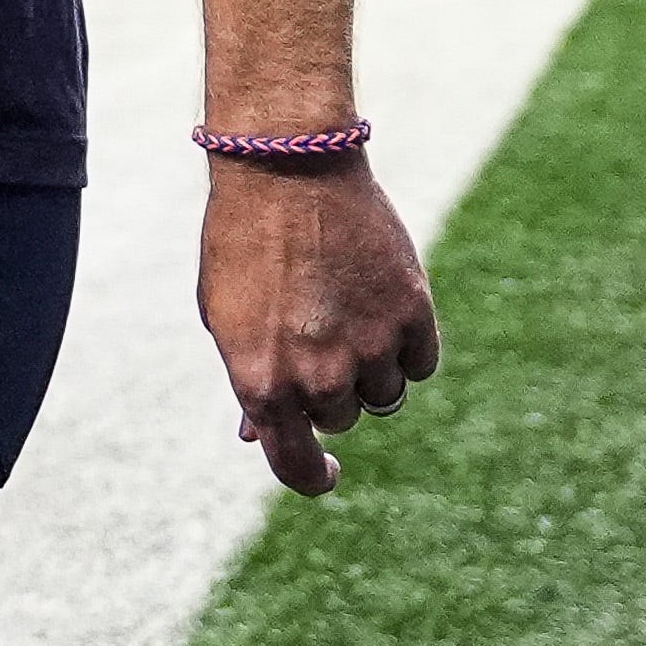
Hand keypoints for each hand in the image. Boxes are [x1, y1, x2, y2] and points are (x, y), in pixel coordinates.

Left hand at [198, 153, 439, 494]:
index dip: (313, 477)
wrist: (285, 168)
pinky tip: (379, 305)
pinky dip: (405, 346)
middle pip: (341, 418)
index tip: (326, 472)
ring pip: (384, 395)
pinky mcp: (412, 315)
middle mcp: (318, 377)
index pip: (296, 466)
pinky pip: (420, 362)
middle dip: (329, 390)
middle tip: (314, 333)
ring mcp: (370, 348)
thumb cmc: (243, 242)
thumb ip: (250, 379)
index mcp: (261, 382)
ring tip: (344, 312)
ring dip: (370, 369)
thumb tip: (257, 435)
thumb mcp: (224, 316)